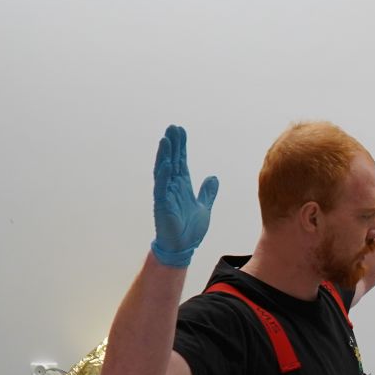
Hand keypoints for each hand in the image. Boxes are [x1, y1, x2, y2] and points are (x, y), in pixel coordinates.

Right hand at [150, 125, 217, 268]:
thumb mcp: (204, 207)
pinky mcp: (162, 206)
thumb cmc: (190, 229)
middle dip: (173, 145)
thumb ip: (207, 192)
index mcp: (183, 186)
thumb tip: (213, 177)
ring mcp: (166, 195)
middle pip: (172, 161)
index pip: (181, 162)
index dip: (181, 147)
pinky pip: (161, 188)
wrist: (183, 247)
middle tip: (172, 127)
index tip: (181, 131)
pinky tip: (166, 164)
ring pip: (164, 171)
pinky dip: (164, 176)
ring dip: (165, 155)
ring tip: (166, 139)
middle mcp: (172, 187)